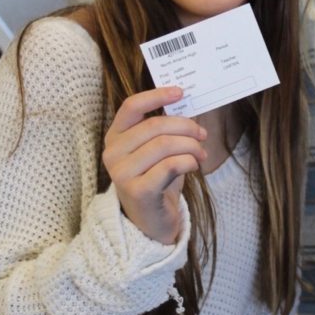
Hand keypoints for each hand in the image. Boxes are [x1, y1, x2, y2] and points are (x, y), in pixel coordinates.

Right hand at [103, 86, 206, 244]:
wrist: (152, 222)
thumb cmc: (157, 179)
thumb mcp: (157, 150)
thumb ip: (164, 128)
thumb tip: (186, 103)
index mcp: (115, 136)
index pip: (131, 106)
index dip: (157, 96)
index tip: (180, 92)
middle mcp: (113, 153)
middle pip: (156, 126)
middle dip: (186, 127)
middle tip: (202, 135)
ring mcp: (122, 173)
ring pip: (165, 145)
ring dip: (191, 146)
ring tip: (201, 154)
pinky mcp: (137, 191)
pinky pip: (170, 166)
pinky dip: (189, 161)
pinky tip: (194, 165)